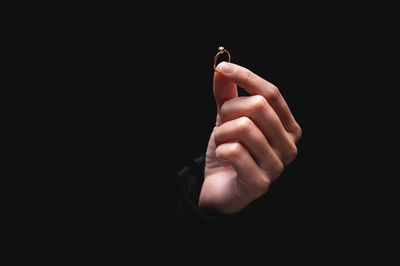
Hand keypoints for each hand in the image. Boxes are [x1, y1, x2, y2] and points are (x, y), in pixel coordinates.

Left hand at [199, 62, 301, 213]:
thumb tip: (222, 70)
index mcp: (288, 127)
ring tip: (223, 143)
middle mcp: (289, 146)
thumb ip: (227, 95)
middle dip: (229, 110)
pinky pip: (234, 151)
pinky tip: (223, 159)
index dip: (246, 77)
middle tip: (222, 124)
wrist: (218, 189)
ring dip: (222, 133)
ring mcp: (277, 166)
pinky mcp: (259, 183)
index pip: (271, 93)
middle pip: (258, 107)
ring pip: (244, 127)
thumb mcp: (227, 119)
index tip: (222, 68)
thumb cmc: (229, 152)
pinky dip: (220, 150)